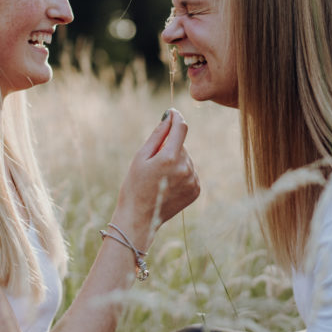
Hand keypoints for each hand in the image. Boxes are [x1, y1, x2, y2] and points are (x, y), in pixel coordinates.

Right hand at [112, 109, 199, 247]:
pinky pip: (190, 172)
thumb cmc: (134, 185)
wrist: (139, 218)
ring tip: (159, 177)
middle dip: (170, 147)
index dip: (176, 118)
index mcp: (170, 157)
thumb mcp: (140, 157)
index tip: (172, 113)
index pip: (181, 128)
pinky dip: (181, 173)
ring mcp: (192, 180)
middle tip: (153, 163)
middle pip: (181, 145)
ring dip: (176, 161)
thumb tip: (169, 117)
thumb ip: (157, 135)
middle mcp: (185, 168)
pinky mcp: (196, 190)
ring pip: (186, 158)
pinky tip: (168, 184)